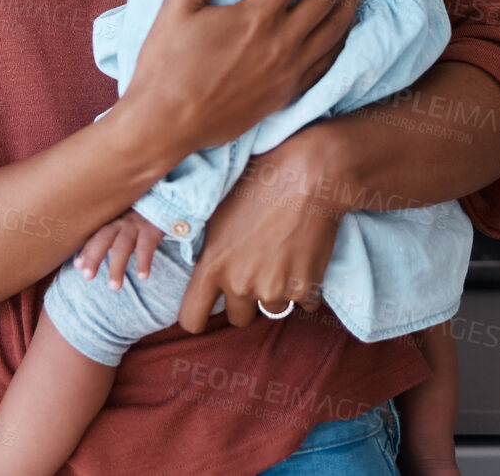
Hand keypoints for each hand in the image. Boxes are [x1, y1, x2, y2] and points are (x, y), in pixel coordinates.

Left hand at [74, 211, 164, 290]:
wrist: (167, 201)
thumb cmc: (141, 217)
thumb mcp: (124, 222)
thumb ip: (110, 235)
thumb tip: (89, 260)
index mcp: (112, 221)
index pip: (94, 235)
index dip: (86, 250)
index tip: (78, 265)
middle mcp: (121, 221)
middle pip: (104, 238)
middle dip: (94, 257)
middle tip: (88, 277)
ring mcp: (137, 225)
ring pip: (123, 246)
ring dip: (117, 267)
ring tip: (114, 287)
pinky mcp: (153, 229)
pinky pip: (147, 247)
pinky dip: (143, 262)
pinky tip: (142, 276)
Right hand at [122, 0, 368, 163]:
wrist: (165, 123)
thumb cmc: (165, 60)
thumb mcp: (179, 1)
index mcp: (256, 15)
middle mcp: (282, 42)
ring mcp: (289, 71)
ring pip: (336, 29)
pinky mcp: (288, 94)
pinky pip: (329, 62)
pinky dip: (344, 38)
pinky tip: (347, 25)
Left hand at [176, 133, 339, 332]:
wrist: (307, 179)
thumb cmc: (257, 186)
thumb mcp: (217, 214)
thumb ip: (207, 250)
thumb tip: (200, 269)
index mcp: (213, 267)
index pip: (192, 320)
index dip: (197, 319)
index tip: (206, 313)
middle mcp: (241, 285)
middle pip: (237, 318)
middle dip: (244, 301)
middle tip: (254, 271)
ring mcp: (275, 290)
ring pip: (271, 309)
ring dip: (275, 292)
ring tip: (281, 257)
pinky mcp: (306, 289)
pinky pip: (303, 302)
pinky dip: (305, 287)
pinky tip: (303, 257)